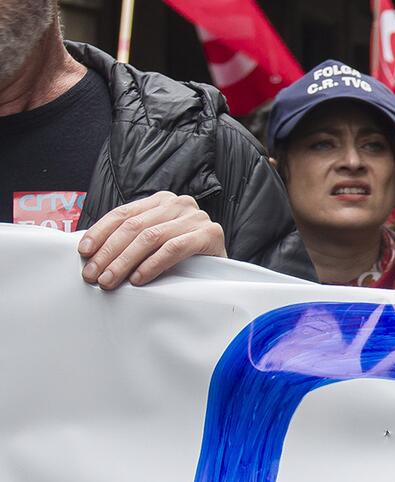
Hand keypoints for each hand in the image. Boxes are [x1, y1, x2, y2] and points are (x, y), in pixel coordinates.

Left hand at [78, 191, 225, 289]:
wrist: (223, 272)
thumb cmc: (182, 258)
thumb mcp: (152, 242)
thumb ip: (129, 239)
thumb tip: (90, 253)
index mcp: (161, 201)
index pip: (123, 213)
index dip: (100, 233)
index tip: (84, 253)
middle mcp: (179, 204)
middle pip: (134, 226)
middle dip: (108, 253)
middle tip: (93, 275)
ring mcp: (196, 217)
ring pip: (150, 237)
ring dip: (125, 261)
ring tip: (110, 280)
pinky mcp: (211, 233)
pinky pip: (174, 248)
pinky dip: (152, 264)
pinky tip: (139, 278)